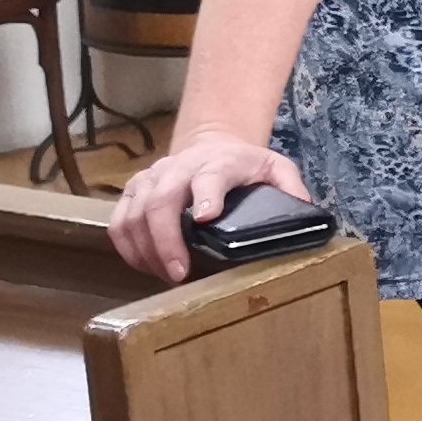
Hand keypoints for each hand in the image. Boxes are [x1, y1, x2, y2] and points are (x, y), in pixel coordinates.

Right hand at [111, 133, 313, 284]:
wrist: (212, 144)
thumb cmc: (246, 166)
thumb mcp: (277, 169)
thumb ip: (291, 189)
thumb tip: (303, 214)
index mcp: (221, 162)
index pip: (210, 175)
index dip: (206, 195)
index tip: (205, 218)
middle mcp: (180, 167)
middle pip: (161, 201)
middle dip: (166, 240)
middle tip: (178, 273)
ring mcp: (151, 178)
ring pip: (134, 214)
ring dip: (146, 250)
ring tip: (167, 276)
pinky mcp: (133, 191)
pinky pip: (118, 222)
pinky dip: (127, 248)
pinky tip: (146, 266)